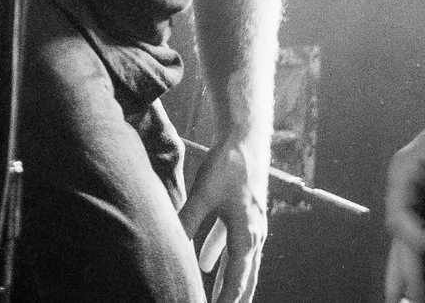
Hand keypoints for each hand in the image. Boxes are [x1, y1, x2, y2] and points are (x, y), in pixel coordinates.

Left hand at [181, 136, 268, 302]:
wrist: (245, 138)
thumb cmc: (228, 165)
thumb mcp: (203, 194)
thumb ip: (187, 221)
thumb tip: (170, 245)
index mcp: (246, 234)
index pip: (236, 279)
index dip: (226, 300)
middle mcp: (254, 234)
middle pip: (245, 277)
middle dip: (235, 298)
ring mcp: (251, 224)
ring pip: (241, 263)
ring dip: (229, 282)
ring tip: (219, 300)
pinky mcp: (245, 214)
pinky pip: (233, 243)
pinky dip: (220, 256)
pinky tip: (205, 265)